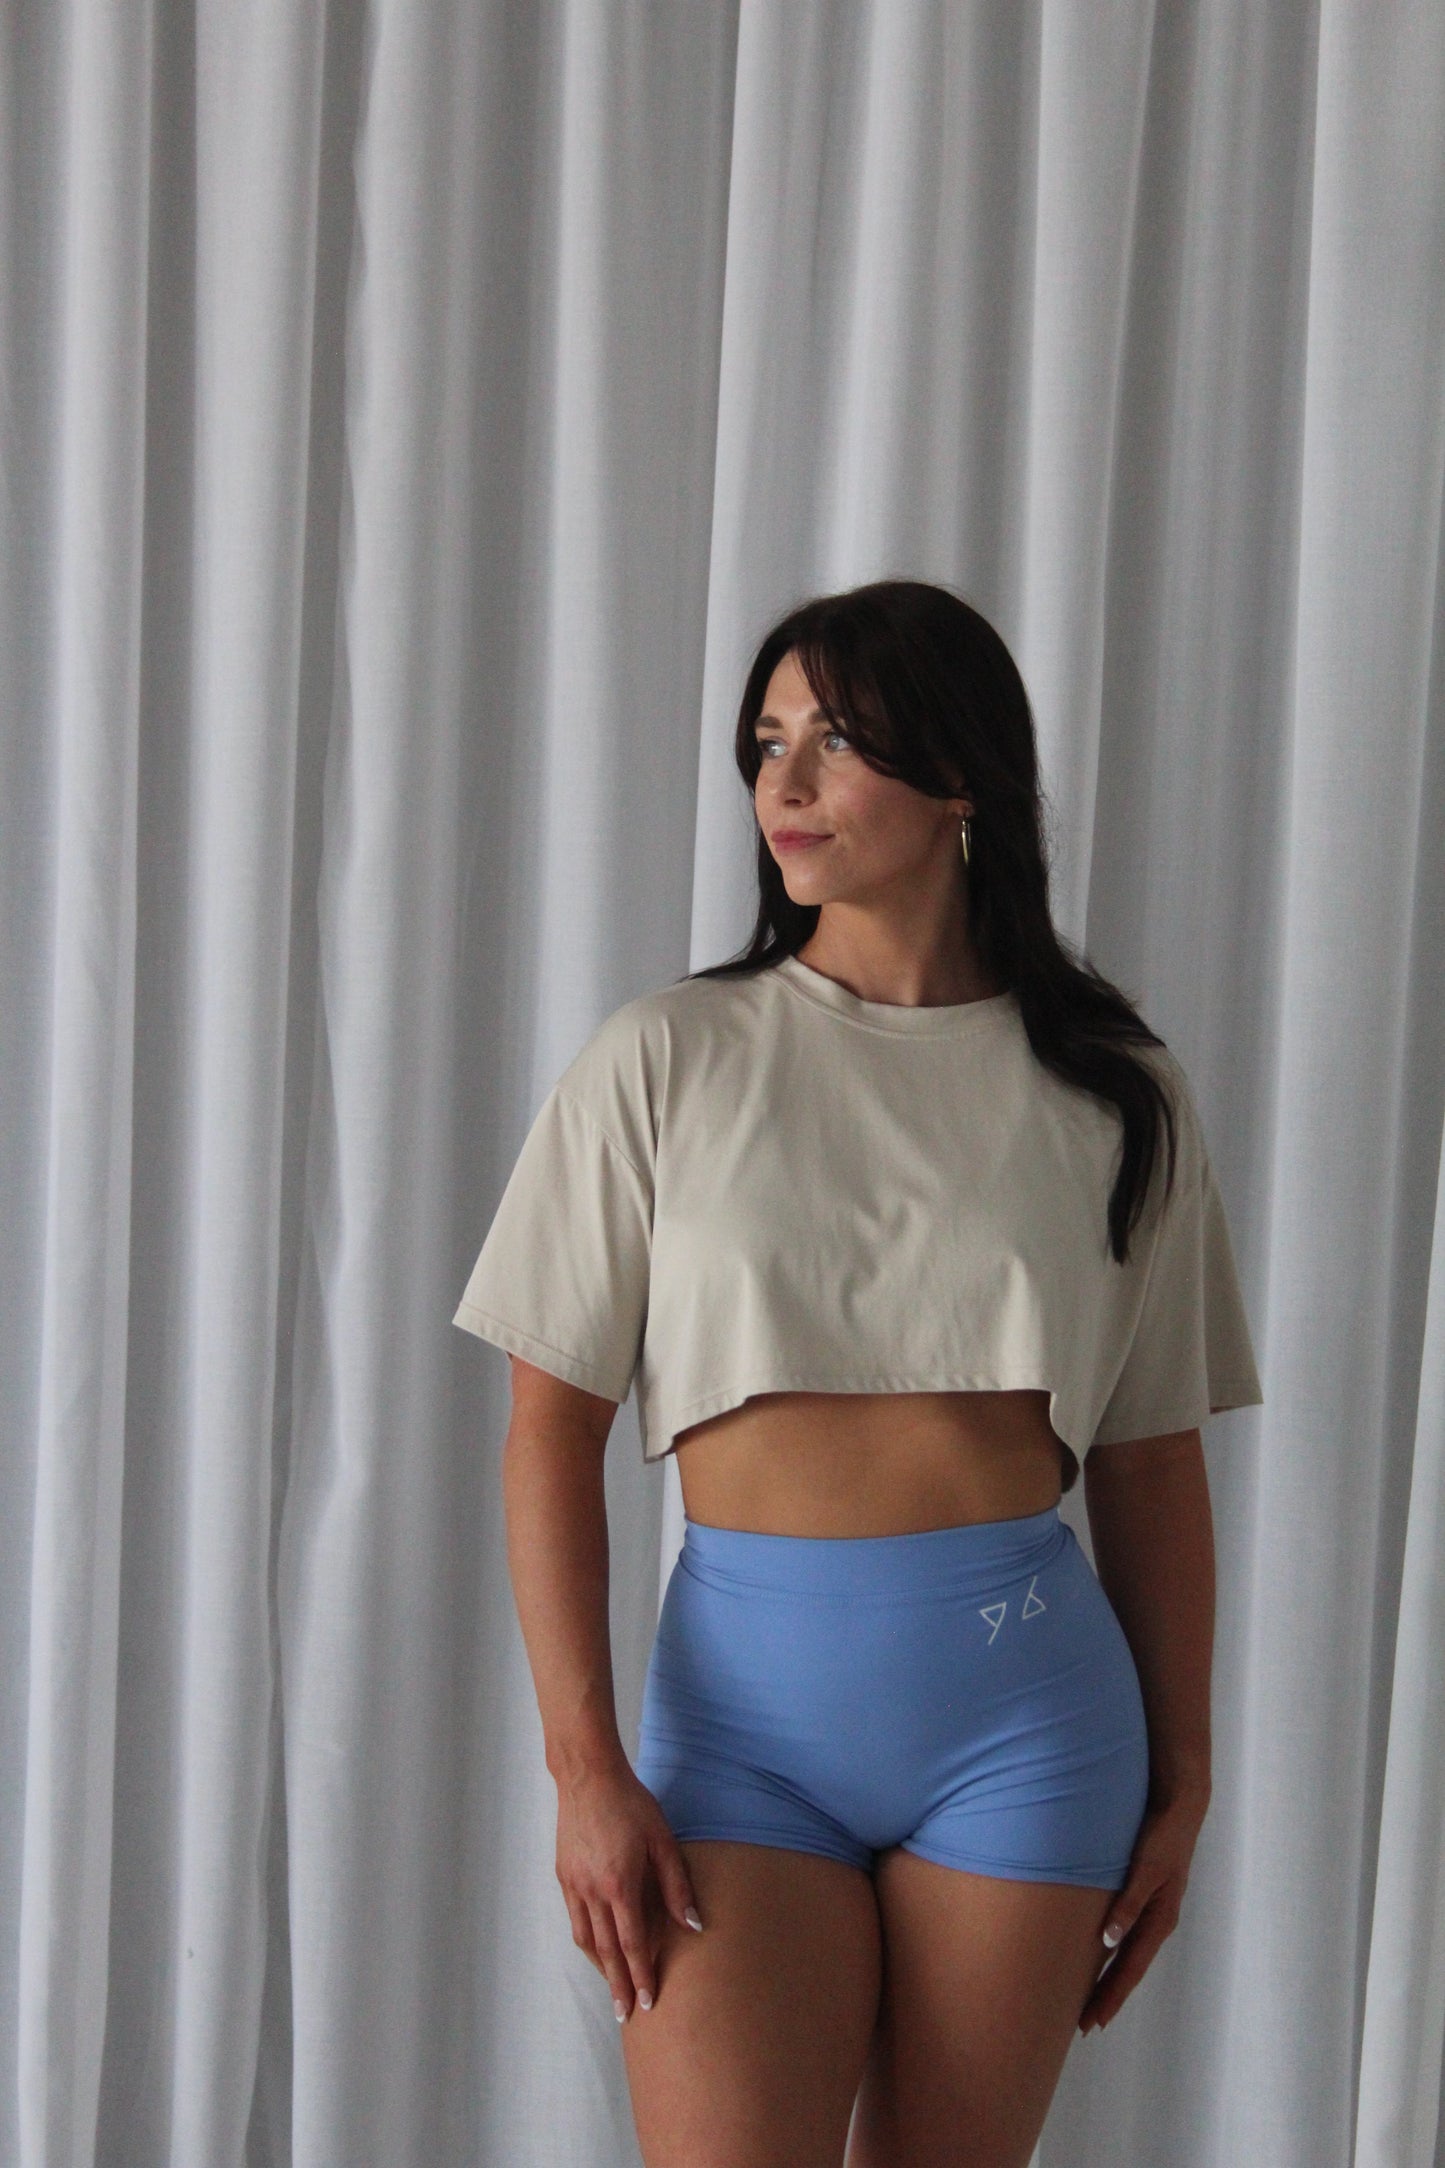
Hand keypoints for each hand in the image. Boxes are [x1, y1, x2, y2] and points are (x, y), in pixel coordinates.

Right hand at [554, 1758, 704, 2022]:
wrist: (588, 1776)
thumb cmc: (630, 1803)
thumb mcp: (662, 1839)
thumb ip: (677, 1885)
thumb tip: (694, 1925)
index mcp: (619, 1885)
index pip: (633, 1943)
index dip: (642, 1975)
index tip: (648, 2003)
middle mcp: (592, 1891)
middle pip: (606, 1951)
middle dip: (618, 1985)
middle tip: (625, 2016)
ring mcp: (574, 1884)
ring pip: (586, 1939)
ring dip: (600, 1968)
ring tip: (613, 1988)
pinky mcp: (564, 1875)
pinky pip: (575, 1919)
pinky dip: (587, 1941)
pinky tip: (596, 1947)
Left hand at [1079, 1783, 1209, 2033]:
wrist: (1180, 1808)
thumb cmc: (1162, 1837)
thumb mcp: (1145, 1869)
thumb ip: (1129, 1904)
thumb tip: (1109, 1941)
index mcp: (1160, 1921)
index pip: (1130, 1969)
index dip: (1112, 1996)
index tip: (1094, 2022)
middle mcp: (1157, 1922)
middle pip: (1129, 1969)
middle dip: (1108, 1997)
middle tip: (1084, 2025)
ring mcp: (1153, 1912)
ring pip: (1127, 1956)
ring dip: (1109, 1978)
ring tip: (1089, 2001)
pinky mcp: (1146, 1898)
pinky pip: (1126, 1936)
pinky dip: (1112, 1953)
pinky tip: (1098, 1957)